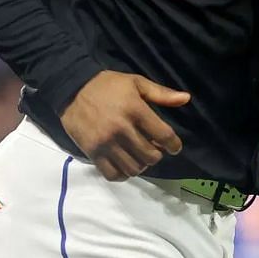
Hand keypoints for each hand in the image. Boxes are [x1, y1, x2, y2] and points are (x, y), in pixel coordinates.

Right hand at [60, 71, 188, 180]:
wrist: (72, 88)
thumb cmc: (107, 85)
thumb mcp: (135, 82)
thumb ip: (161, 93)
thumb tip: (186, 99)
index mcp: (135, 109)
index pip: (163, 135)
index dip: (174, 144)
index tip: (174, 147)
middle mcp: (121, 129)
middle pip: (150, 156)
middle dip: (157, 155)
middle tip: (153, 149)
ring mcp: (106, 143)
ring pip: (133, 168)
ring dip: (141, 165)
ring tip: (139, 157)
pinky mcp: (92, 152)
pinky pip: (112, 174)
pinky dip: (122, 174)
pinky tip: (124, 165)